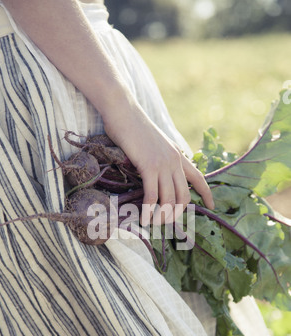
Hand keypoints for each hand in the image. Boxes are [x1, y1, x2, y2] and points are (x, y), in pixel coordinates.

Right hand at [103, 100, 214, 225]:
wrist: (123, 112)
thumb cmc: (134, 128)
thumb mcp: (155, 144)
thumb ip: (162, 157)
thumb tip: (159, 173)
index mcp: (178, 155)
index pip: (199, 177)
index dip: (207, 194)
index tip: (212, 206)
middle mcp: (175, 161)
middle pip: (184, 196)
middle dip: (176, 214)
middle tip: (164, 223)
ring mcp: (163, 164)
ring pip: (169, 199)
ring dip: (162, 216)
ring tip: (153, 224)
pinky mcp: (149, 166)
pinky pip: (152, 196)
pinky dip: (149, 211)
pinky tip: (143, 219)